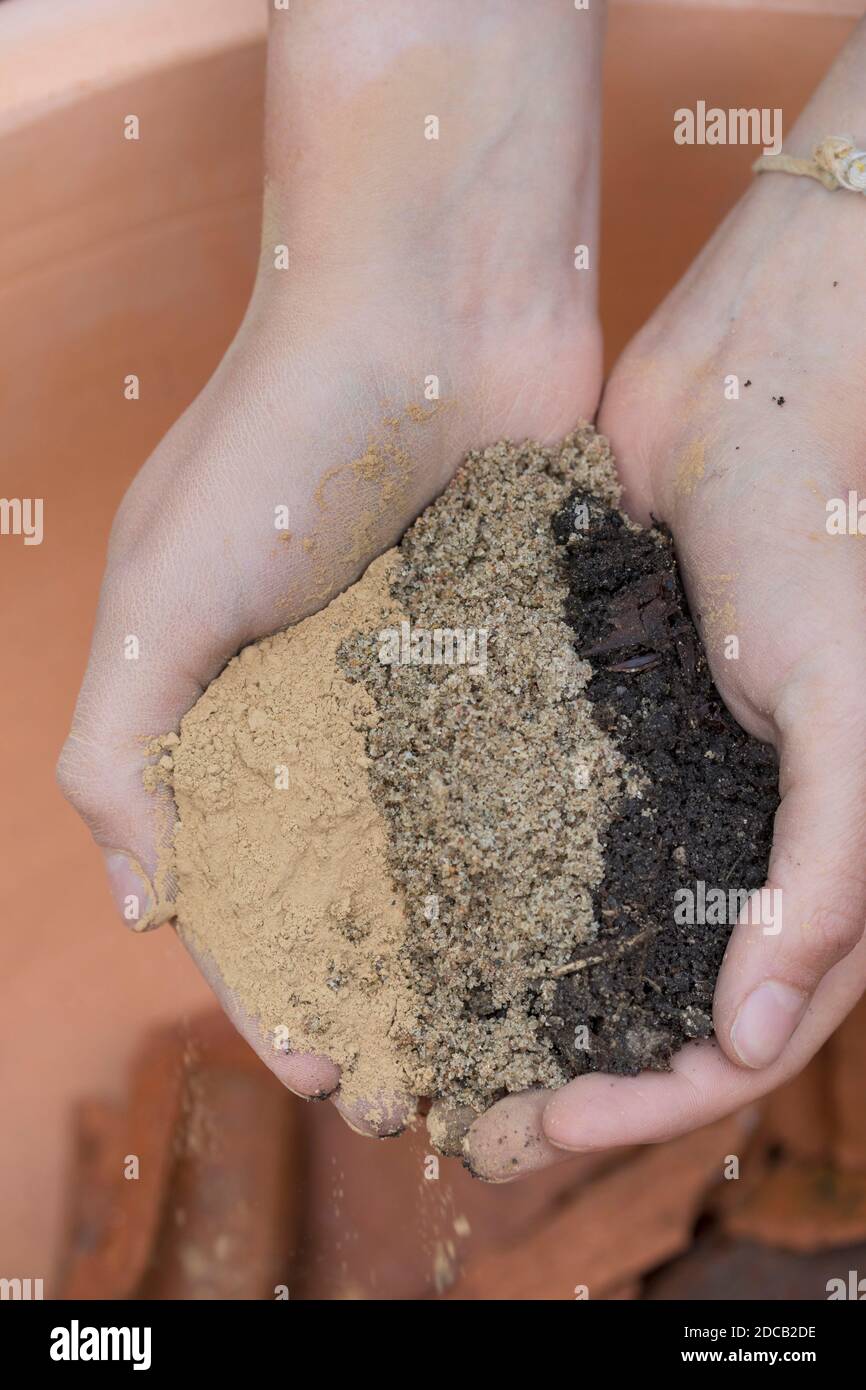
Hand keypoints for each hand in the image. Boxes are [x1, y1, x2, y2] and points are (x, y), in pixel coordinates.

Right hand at [57, 0, 603, 1135]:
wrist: (433, 301)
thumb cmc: (276, 442)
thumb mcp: (158, 596)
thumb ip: (120, 747)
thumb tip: (141, 904)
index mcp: (229, 701)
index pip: (242, 874)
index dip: (270, 976)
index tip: (323, 1062)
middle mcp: (328, 703)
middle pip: (351, 878)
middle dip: (378, 985)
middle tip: (428, 1085)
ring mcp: (430, 680)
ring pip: (446, 838)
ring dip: (465, 936)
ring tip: (508, 1032)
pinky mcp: (520, 646)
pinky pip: (527, 764)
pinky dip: (537, 840)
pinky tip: (573, 921)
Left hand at [464, 46, 865, 1177]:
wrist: (749, 395)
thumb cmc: (825, 542)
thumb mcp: (849, 713)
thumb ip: (828, 873)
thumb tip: (748, 1035)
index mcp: (806, 863)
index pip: (738, 1038)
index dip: (652, 1099)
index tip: (546, 1120)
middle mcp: (728, 839)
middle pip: (648, 1005)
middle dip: (565, 1074)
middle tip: (462, 1120)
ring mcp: (657, 786)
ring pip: (583, 928)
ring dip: (513, 998)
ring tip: (422, 1039)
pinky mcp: (593, 723)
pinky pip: (537, 825)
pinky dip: (489, 884)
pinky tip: (414, 911)